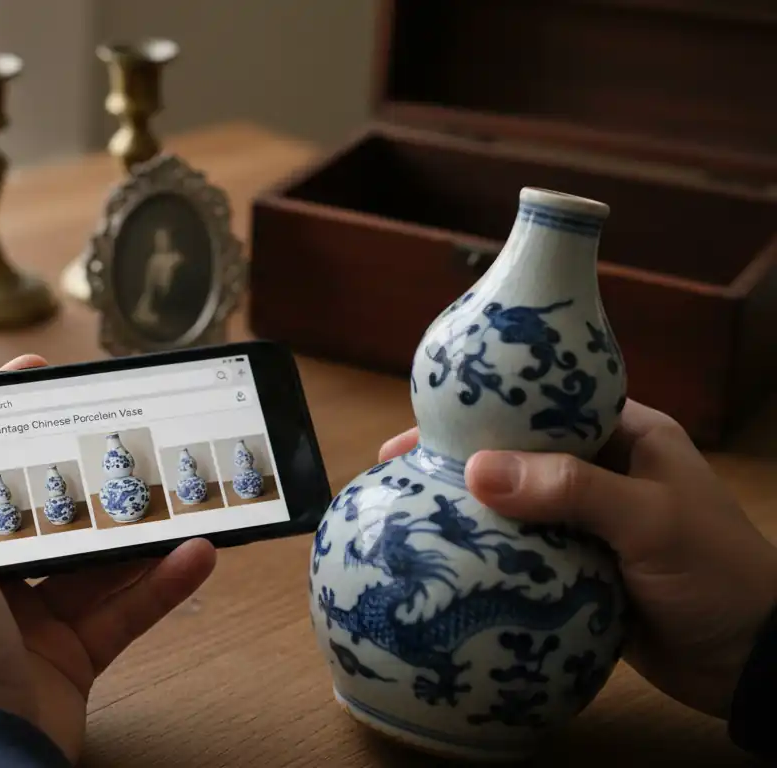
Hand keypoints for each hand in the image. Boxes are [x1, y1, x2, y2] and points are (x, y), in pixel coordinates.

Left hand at [0, 354, 216, 761]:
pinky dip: (161, 584)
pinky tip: (196, 553)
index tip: (40, 381)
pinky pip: (124, 611)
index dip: (5, 427)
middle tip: (124, 436)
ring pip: (93, 562)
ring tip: (177, 492)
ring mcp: (31, 621)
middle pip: (41, 515)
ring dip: (136, 531)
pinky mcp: (74, 657)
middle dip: (82, 478)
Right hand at [378, 399, 776, 718]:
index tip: (421, 425)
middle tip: (393, 472)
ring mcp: (588, 526)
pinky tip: (442, 565)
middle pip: (517, 456)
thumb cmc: (719, 575)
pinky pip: (521, 558)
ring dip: (467, 514)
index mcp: (627, 436)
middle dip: (458, 462)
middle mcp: (603, 472)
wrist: (754, 664)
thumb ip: (570, 490)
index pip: (542, 406)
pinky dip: (486, 559)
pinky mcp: (576, 574)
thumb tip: (475, 471)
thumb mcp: (651, 521)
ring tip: (403, 514)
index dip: (482, 410)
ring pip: (514, 509)